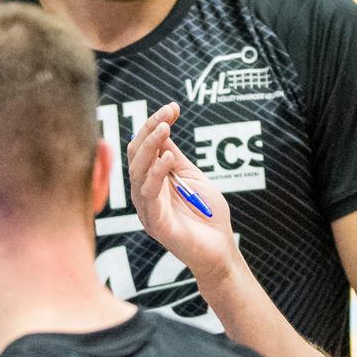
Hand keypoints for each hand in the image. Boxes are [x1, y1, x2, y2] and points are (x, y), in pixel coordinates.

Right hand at [127, 103, 237, 286]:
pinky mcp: (154, 222)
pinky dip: (157, 173)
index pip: (144, 147)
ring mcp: (147, 208)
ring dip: (151, 146)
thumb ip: (175, 159)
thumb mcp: (193, 178)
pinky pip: (149, 193)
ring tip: (165, 128)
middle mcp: (144, 192)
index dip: (154, 125)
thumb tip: (162, 130)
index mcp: (152, 181)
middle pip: (136, 155)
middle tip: (167, 114)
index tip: (172, 108)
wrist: (220, 248)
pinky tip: (168, 158)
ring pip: (138, 171)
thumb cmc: (208, 216)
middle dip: (149, 130)